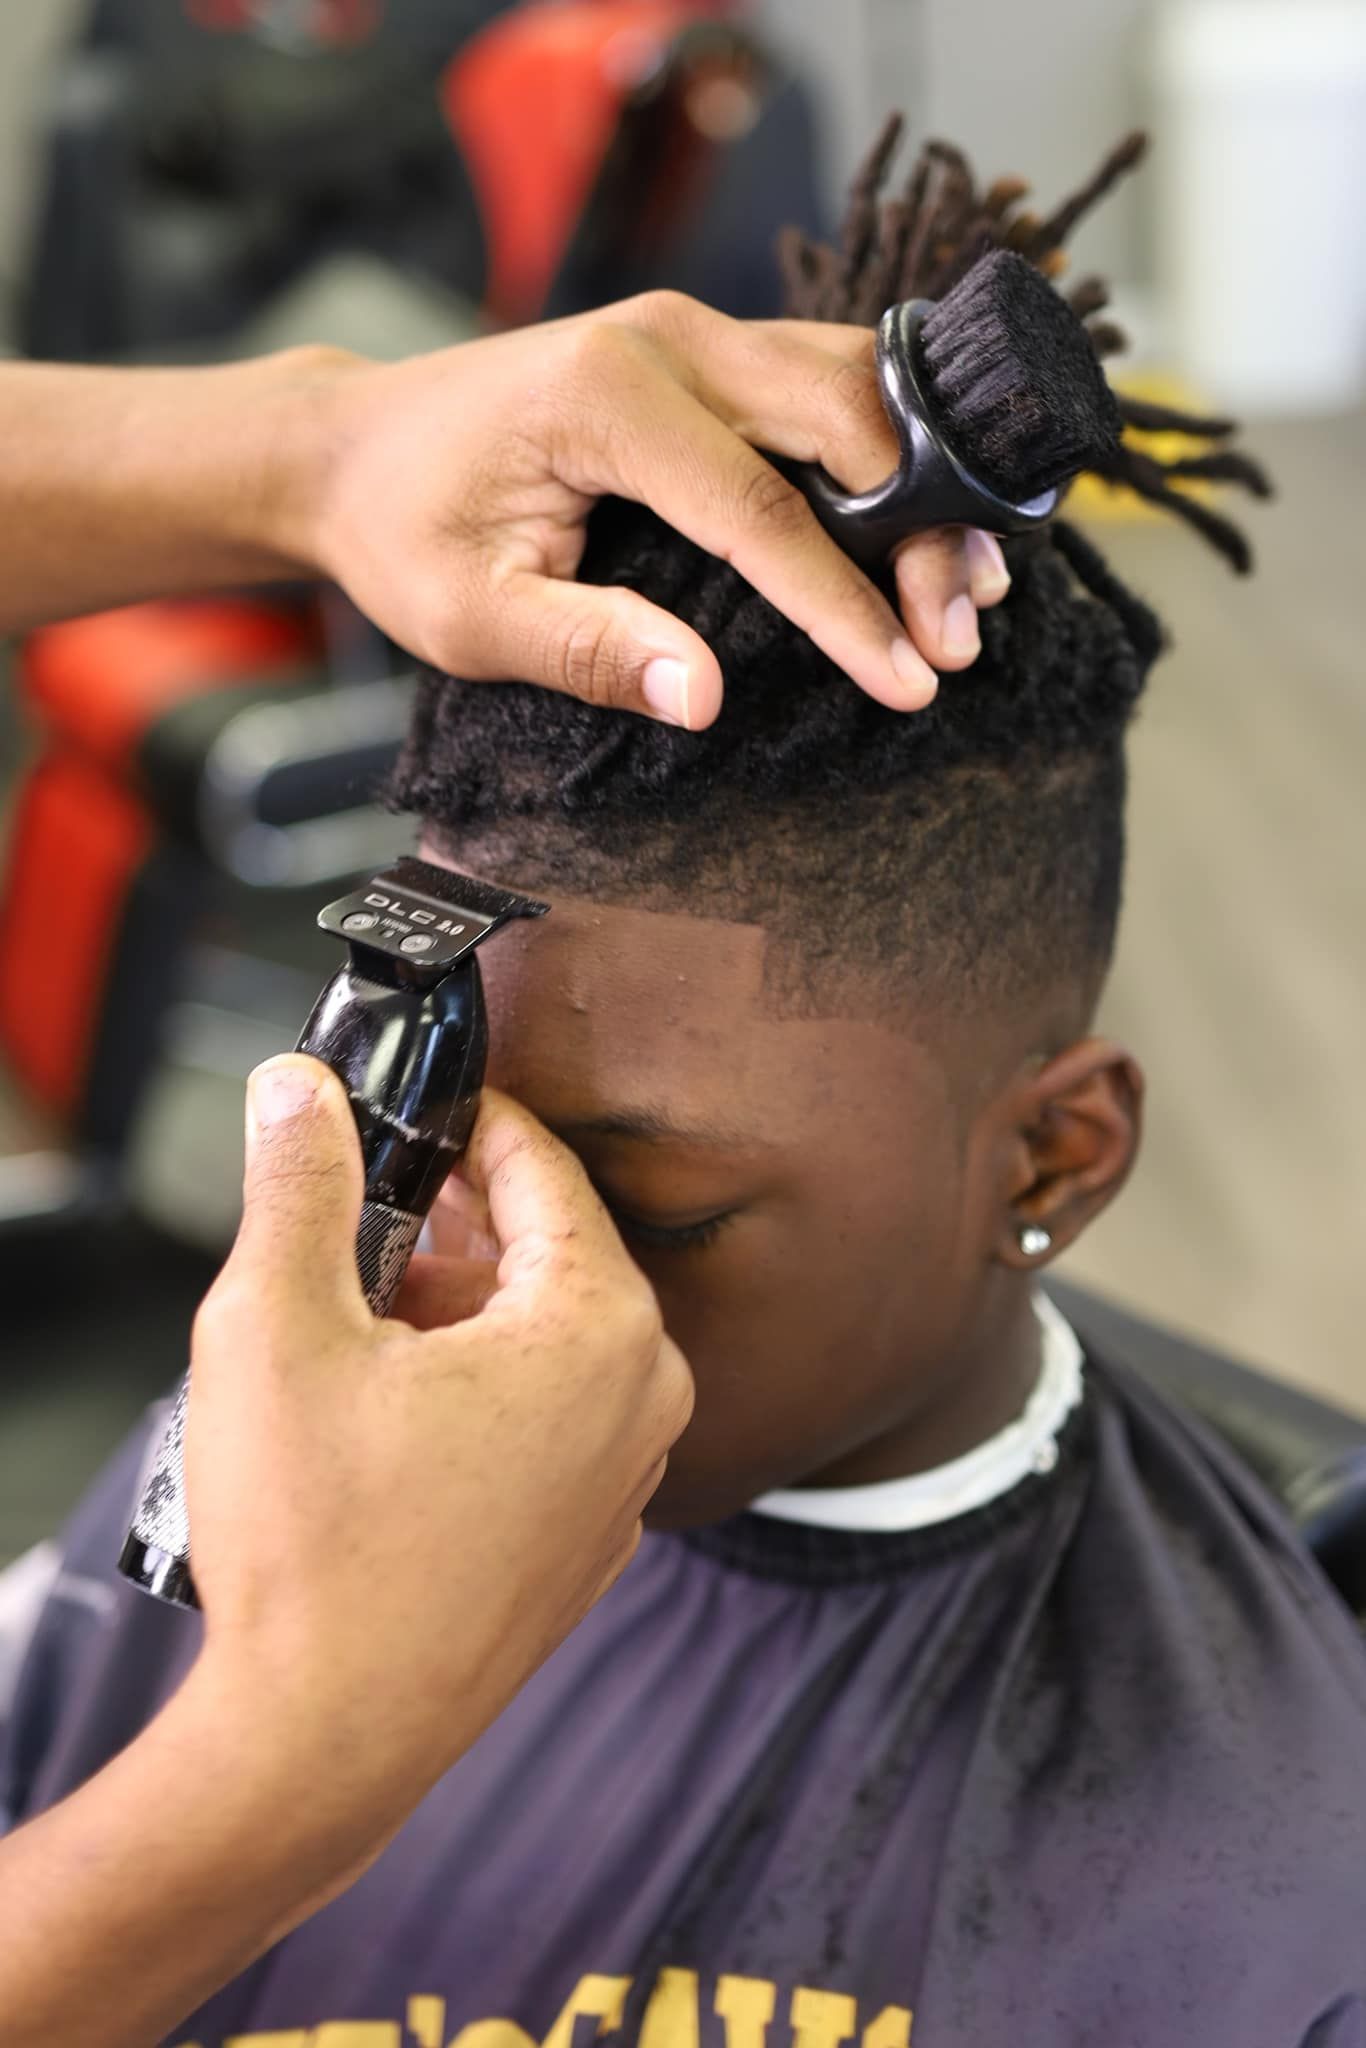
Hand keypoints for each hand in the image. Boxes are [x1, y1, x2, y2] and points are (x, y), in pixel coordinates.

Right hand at [185, 1055, 692, 1826]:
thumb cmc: (316, 1550)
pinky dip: (486, 1388)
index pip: (545, 1171)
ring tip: (360, 1315)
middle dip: (457, 1223)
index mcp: (602, 1329)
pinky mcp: (591, 1538)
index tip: (414, 1104)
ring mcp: (629, 1479)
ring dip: (464, 1308)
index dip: (472, 1123)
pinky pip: (553, 1418)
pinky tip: (394, 1407)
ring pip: (551, 1338)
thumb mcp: (279, 1323)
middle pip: (553, 1253)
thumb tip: (299, 1091)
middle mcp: (647, 1399)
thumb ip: (300, 1184)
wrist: (324, 1741)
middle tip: (364, 1209)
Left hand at [307, 292, 1011, 726]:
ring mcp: (694, 334)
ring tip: (969, 588)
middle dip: (923, 530)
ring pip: (860, 384)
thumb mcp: (468, 615)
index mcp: (606, 397)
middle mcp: (666, 340)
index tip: (911, 680)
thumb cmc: (403, 531)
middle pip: (848, 419)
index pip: (763, 509)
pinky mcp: (708, 355)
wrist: (354, 448)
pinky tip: (927, 524)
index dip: (846, 605)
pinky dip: (893, 448)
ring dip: (927, 480)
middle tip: (960, 637)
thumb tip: (703, 697)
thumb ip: (586, 649)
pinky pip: (830, 384)